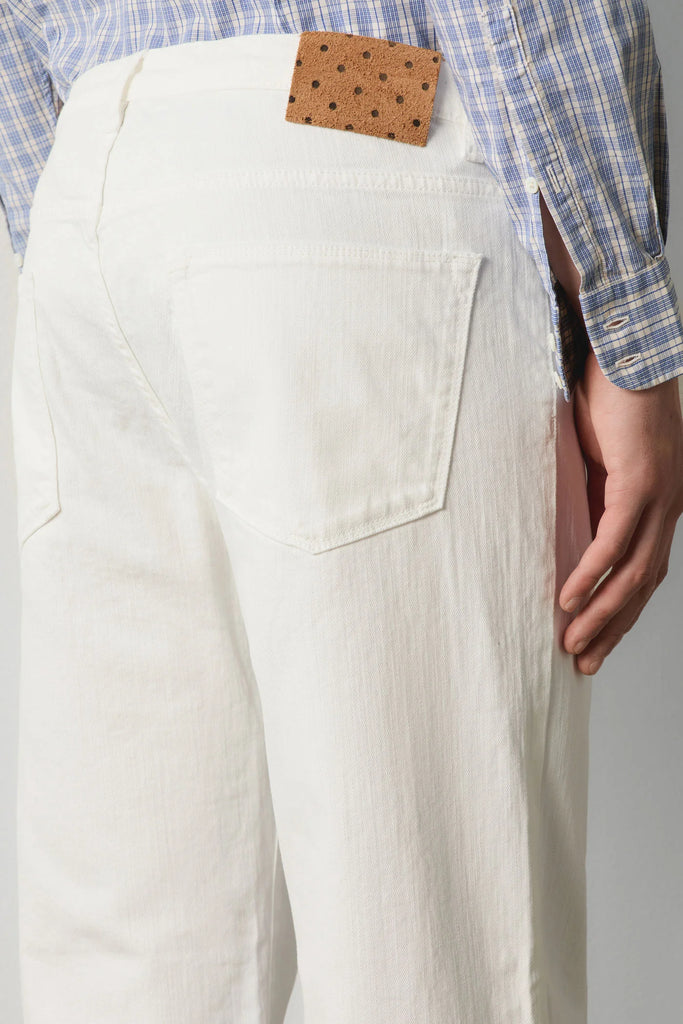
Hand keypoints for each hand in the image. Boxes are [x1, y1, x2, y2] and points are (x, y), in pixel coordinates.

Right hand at [559, 349, 682, 673]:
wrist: (625, 353)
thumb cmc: (609, 401)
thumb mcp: (600, 463)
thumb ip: (594, 498)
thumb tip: (571, 528)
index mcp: (663, 505)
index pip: (645, 573)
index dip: (621, 613)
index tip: (595, 641)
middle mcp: (670, 507)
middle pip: (643, 585)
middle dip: (612, 629)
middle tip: (584, 663)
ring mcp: (660, 497)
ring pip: (632, 574)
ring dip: (601, 615)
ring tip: (573, 645)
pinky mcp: (639, 483)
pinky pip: (612, 542)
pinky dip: (590, 575)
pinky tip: (568, 601)